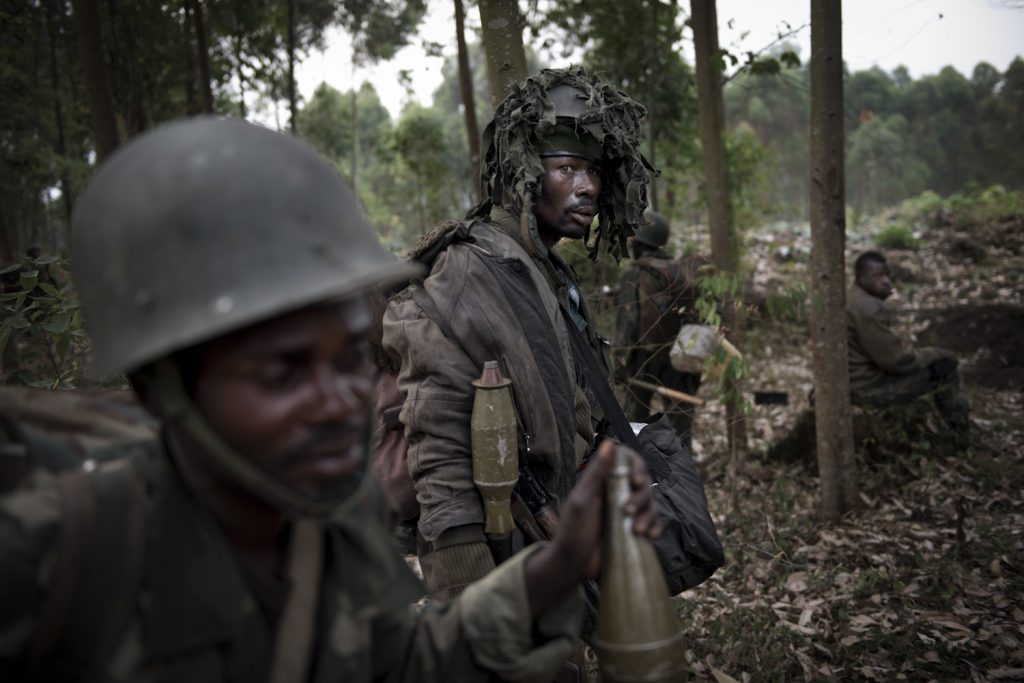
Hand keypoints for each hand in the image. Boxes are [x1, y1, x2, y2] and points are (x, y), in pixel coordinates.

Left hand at [523, 440, 660, 614]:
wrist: (572, 566)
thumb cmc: (571, 531)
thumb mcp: (582, 500)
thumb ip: (596, 473)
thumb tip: (609, 443)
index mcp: (604, 483)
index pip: (629, 463)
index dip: (637, 468)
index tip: (636, 481)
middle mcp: (618, 494)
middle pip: (643, 485)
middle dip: (640, 498)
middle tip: (627, 513)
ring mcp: (628, 513)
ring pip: (651, 505)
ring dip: (649, 516)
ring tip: (636, 531)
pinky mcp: (634, 531)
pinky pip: (654, 524)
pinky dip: (656, 527)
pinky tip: (651, 536)